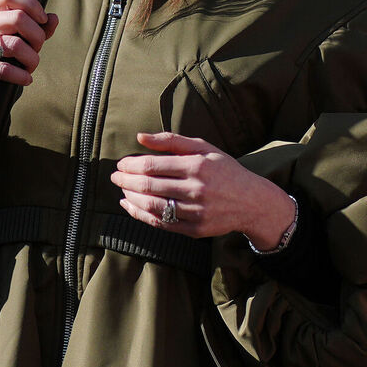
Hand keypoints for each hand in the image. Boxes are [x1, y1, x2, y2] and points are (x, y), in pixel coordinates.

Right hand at [0, 0, 59, 146]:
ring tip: (31, 67)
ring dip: (31, 59)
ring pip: (14, 44)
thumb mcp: (15, 42)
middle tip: (38, 49)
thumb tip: (53, 18)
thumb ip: (34, 29)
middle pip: (17, 18)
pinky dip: (21, 75)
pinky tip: (25, 79)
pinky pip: (3, 68)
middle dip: (37, 36)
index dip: (32, 4)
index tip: (43, 20)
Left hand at [111, 132, 295, 248]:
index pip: (153, 165)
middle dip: (126, 181)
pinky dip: (141, 215)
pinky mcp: (195, 230)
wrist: (252, 202)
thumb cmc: (224, 170)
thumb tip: (140, 136)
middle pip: (150, 186)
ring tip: (122, 190)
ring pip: (153, 206)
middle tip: (114, 177)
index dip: (131, 165)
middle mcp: (196, 189)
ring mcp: (196, 212)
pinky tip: (131, 206)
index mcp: (196, 166)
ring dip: (131, 198)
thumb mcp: (203, 148)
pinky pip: (161, 223)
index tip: (121, 164)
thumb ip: (171, 141)